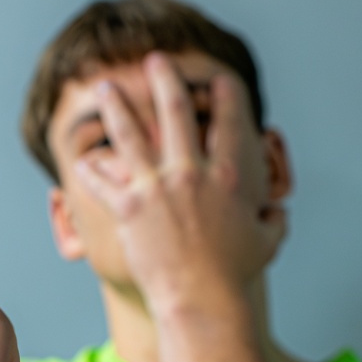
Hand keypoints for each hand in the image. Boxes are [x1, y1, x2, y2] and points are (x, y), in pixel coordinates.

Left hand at [72, 52, 287, 311]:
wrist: (201, 301)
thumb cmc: (234, 277)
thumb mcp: (266, 244)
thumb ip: (274, 221)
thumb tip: (278, 212)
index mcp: (229, 176)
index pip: (230, 120)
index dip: (225, 93)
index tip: (218, 78)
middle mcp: (192, 173)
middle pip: (175, 110)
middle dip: (165, 78)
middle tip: (156, 60)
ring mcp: (158, 188)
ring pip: (131, 133)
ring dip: (116, 106)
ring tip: (106, 88)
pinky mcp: (130, 208)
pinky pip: (104, 181)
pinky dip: (92, 171)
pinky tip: (83, 163)